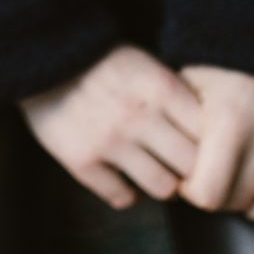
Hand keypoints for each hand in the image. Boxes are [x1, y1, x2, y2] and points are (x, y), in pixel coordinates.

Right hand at [19, 43, 202, 208]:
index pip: (209, 134)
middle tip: (181, 166)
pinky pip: (122, 197)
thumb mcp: (145, 63)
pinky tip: (120, 176)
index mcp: (160, 88)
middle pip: (191, 166)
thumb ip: (176, 95)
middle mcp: (139, 117)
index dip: (210, 143)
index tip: (202, 146)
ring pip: (163, 188)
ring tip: (153, 172)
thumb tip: (211, 133)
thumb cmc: (101, 60)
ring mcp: (109, 141)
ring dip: (161, 183)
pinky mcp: (81, 161)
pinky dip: (125, 192)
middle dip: (190, 169)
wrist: (42, 56)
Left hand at [172, 64, 253, 220]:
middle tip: (211, 181)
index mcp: (230, 121)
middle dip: (220, 198)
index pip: (209, 194)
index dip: (192, 192)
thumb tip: (167, 166)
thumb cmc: (219, 58)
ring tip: (243, 190)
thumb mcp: (187, 83)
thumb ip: (178, 126)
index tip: (187, 177)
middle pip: (241, 201)